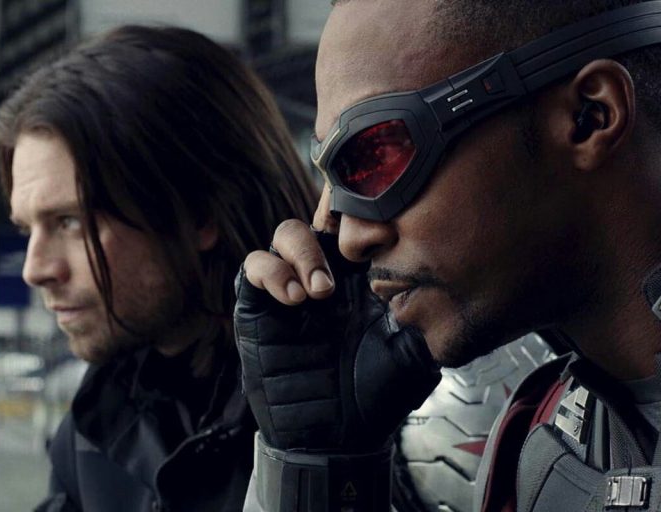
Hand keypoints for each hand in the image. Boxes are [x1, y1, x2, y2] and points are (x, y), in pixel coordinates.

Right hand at [234, 220, 440, 451]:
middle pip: (318, 222)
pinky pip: (254, 267)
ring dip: (299, 254)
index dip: (359, 219)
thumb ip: (424, 317)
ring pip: (284, 236)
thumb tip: (445, 283)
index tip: (372, 228)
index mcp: (362, 281)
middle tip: (333, 285)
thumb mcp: (413, 354)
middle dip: (326, 238)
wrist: (336, 440)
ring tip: (313, 295)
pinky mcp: (259, 307)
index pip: (355, 230)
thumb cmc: (377, 399)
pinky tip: (290, 298)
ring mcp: (290, 289)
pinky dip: (270, 271)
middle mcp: (325, 277)